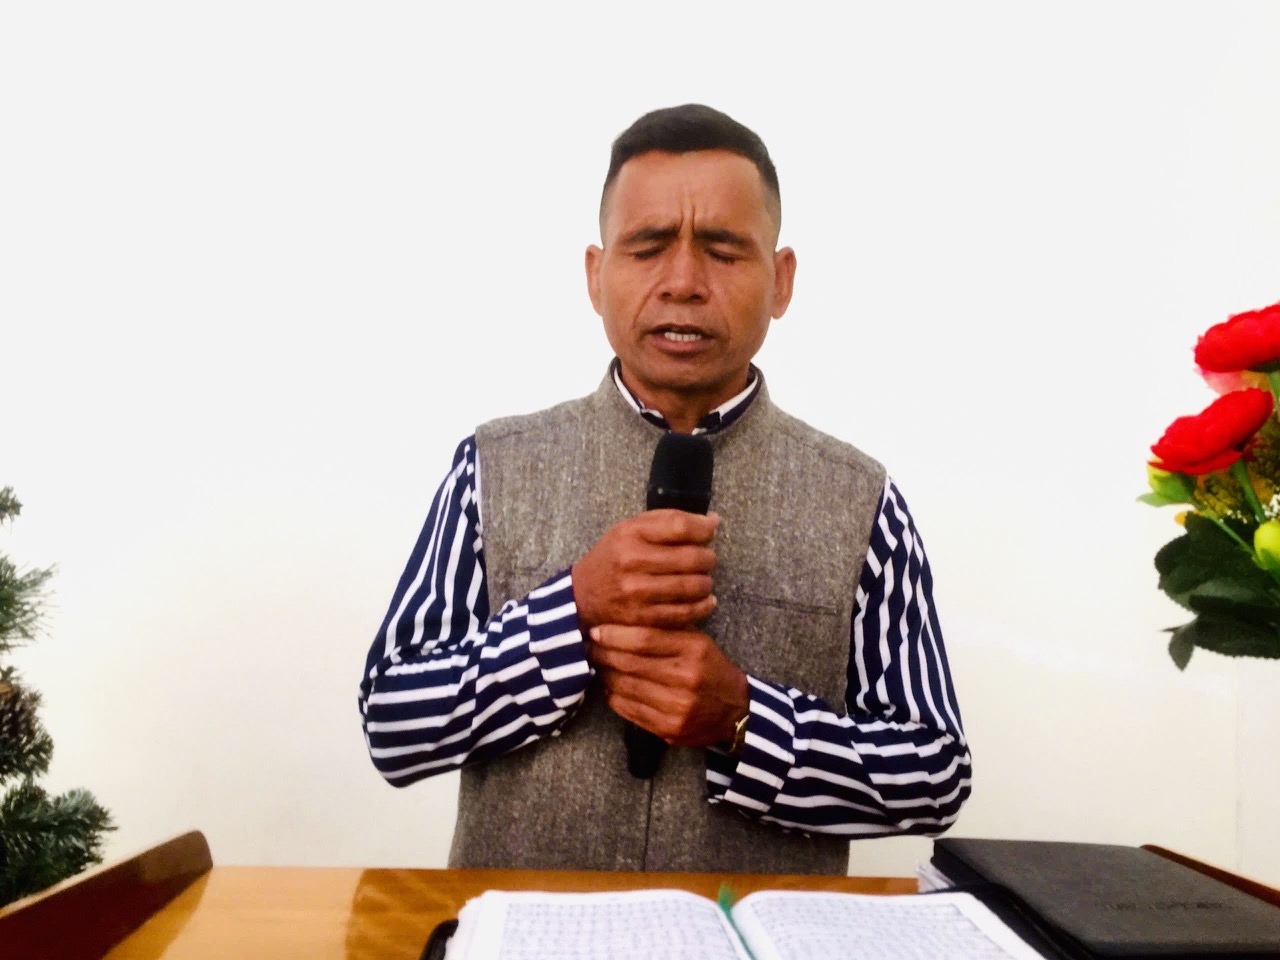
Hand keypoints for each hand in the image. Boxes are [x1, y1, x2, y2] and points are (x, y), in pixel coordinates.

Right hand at [571, 510, 718, 630]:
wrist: (582, 596)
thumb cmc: (614, 557)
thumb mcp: (631, 528)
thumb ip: (670, 521)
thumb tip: (713, 521)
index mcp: (631, 534)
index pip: (681, 526)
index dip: (704, 528)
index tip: (710, 530)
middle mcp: (632, 562)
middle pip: (692, 558)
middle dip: (708, 558)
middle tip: (707, 559)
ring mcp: (637, 593)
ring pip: (693, 587)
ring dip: (706, 582)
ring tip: (703, 579)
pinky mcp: (642, 618)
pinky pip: (685, 613)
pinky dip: (702, 606)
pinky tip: (705, 599)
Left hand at [587, 624, 748, 747]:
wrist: (735, 710)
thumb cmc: (710, 669)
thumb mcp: (698, 641)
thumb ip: (666, 630)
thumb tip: (623, 619)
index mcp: (694, 650)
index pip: (644, 639)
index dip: (614, 634)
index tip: (596, 630)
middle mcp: (686, 679)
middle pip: (630, 663)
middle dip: (603, 653)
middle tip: (589, 646)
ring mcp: (677, 707)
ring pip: (625, 687)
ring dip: (605, 674)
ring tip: (598, 665)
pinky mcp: (668, 729)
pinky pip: (628, 710)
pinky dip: (614, 696)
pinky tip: (611, 686)